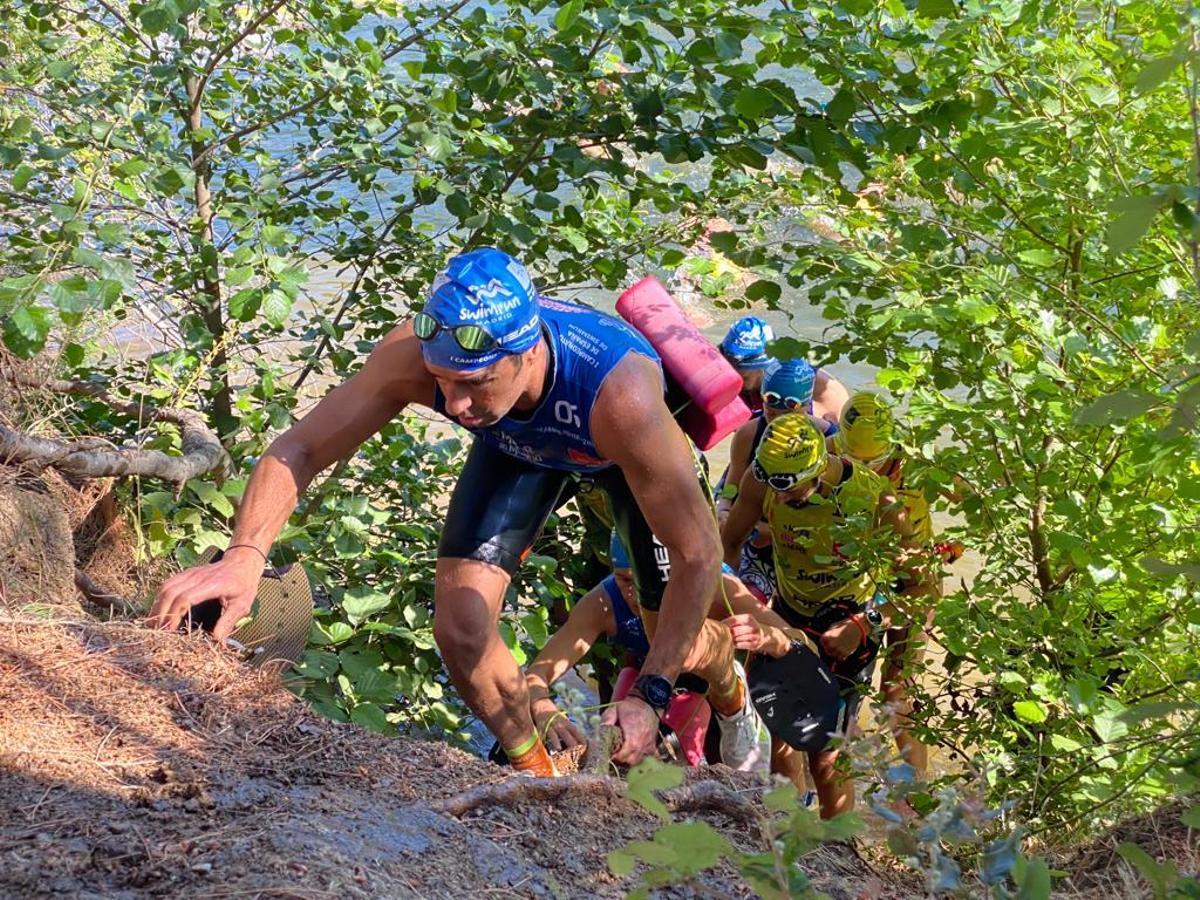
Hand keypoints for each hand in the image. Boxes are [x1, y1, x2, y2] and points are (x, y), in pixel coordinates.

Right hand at [146, 548, 262, 641]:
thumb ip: (228, 622)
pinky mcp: (186, 573)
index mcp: (212, 585)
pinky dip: (160, 598)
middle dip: (161, 613)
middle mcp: (198, 577)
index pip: (186, 598)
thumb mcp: (242, 605)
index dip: (175, 615)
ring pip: (166, 588)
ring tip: (153, 624)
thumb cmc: (243, 584)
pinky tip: (158, 611)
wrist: (242, 562)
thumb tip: (216, 642)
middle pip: (171, 593)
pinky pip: (168, 584)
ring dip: (157, 606)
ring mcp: (190, 573)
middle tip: (157, 632)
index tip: (170, 631)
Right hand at [531, 698, 586, 752]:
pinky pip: (543, 735)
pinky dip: (544, 741)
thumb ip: (570, 730)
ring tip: (558, 749)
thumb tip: (581, 741)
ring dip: (556, 742)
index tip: (585, 745)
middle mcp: (559, 724)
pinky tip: (544, 747)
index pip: (575, 730)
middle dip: (570, 742)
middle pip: (565, 734)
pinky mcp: (541, 728)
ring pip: (553, 735)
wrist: (542, 706)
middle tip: (574, 750)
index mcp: (566, 723)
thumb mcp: (565, 721)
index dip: (580, 738)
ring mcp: (550, 726)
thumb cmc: (556, 717)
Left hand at [600, 696, 658, 764]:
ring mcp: (648, 745)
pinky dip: (635, 758)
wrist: (647, 705)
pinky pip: (643, 759)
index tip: (608, 753)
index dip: (615, 756)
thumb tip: (601, 728)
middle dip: (620, 759)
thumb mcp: (615, 708)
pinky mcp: (652, 748)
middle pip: (630, 760)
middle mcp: (643, 741)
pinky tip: (629, 751)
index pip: (625, 752)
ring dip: (627, 759)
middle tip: (613, 752)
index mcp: (634, 731)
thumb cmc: (629, 708)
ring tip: (620, 751)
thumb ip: (607, 718)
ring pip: (636, 761)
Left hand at [723, 614, 787, 656]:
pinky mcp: (755, 644)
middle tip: (725, 634)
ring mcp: (755, 636)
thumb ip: (733, 621)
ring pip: (738, 638)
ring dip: (732, 639)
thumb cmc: (748, 626)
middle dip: (729, 633)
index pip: (734, 620)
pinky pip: (741, 645)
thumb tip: (719, 624)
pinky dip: (736, 644)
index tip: (720, 626)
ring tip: (730, 638)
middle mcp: (753, 626)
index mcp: (749, 618)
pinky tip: (735, 643)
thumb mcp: (743, 620)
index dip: (726, 623)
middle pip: (736, 630)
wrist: (765, 635)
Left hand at [820, 616, 864, 660]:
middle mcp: (831, 644)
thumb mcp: (834, 626)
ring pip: (834, 655)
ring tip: (841, 647)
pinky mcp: (846, 653)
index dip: (825, 642)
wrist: (857, 627)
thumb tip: (825, 639)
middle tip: (835, 645)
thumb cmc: (845, 625)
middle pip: (827, 650)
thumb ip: (828, 633)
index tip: (828, 641)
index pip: (822, 642)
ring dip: (836, 653)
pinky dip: (842, 656)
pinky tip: (844, 650)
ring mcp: (838, 649)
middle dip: (830, 648)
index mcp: (827, 636)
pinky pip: (840, 658)